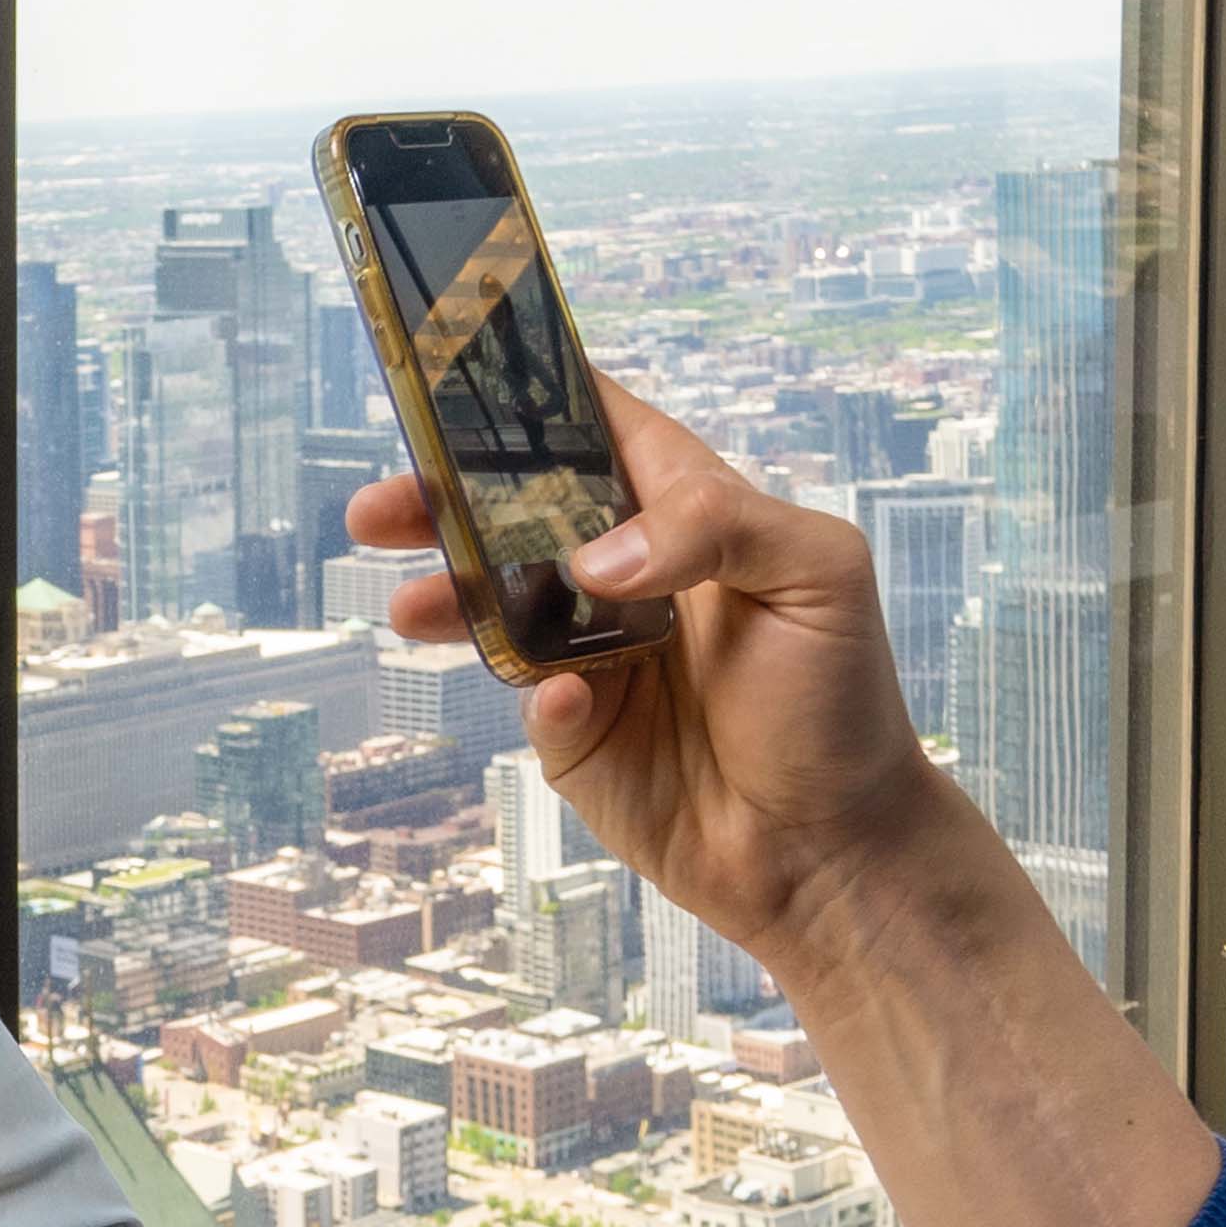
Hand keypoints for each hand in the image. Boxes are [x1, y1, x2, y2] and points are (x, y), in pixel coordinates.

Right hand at [345, 374, 945, 974]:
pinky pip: (530, 699)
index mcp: (692, 518)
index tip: (459, 374)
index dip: (538, 397)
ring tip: (410, 605)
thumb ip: (716, 525)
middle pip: (519, 515)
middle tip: (383, 506)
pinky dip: (535, 693)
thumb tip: (593, 556)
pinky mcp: (575, 736)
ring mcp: (596, 657)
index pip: (605, 431)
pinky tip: (561, 699)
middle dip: (444, 502)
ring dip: (447, 595)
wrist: (833, 852)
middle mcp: (633, 579)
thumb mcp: (819, 575)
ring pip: (498, 606)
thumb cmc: (842, 702)